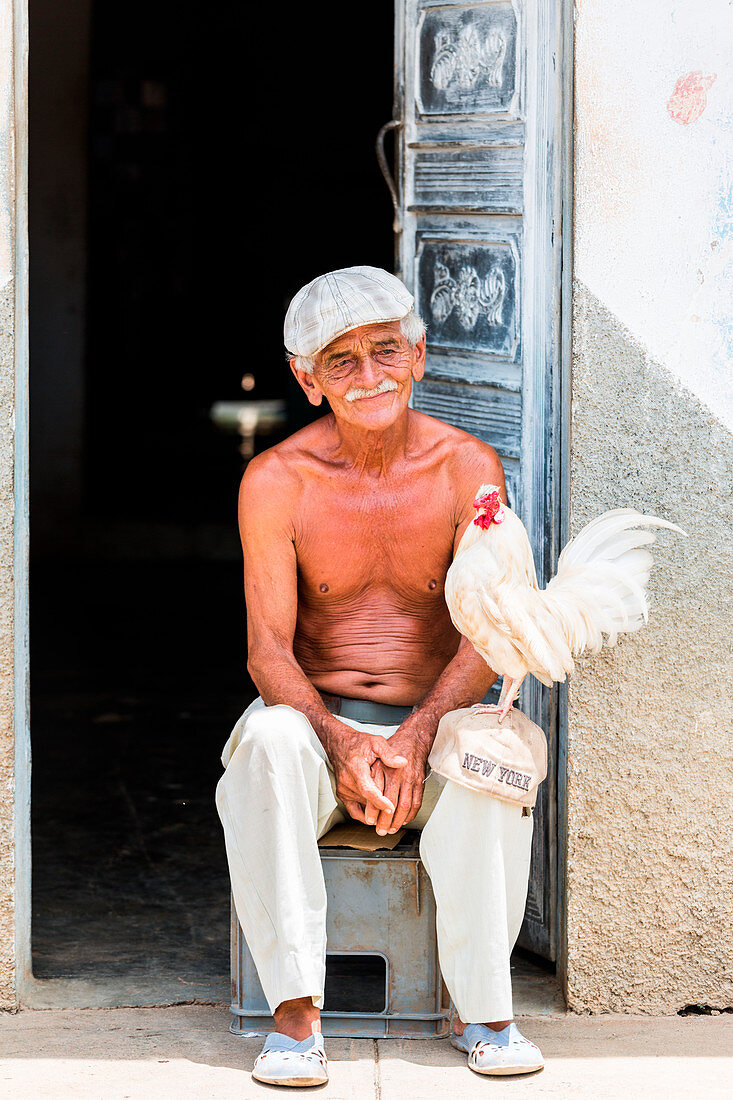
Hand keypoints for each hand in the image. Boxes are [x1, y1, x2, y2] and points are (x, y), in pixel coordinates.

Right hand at [325, 722, 407, 824]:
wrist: (340, 744)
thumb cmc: (358, 744)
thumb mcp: (376, 742)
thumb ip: (389, 753)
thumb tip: (402, 762)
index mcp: (356, 768)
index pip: (368, 789)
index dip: (379, 801)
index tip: (391, 808)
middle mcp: (348, 780)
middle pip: (367, 801)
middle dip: (382, 810)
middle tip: (397, 817)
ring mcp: (344, 789)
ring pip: (363, 807)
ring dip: (376, 812)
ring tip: (390, 813)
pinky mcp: (343, 794)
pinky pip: (354, 811)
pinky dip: (366, 815)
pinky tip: (376, 816)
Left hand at [372, 714, 435, 835]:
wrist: (413, 738)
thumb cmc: (393, 747)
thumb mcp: (375, 754)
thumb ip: (371, 772)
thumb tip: (365, 792)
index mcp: (385, 768)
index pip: (378, 794)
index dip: (374, 809)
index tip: (369, 819)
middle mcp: (398, 774)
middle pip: (392, 803)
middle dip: (386, 820)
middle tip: (380, 830)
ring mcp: (411, 779)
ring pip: (405, 806)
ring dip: (398, 820)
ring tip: (391, 829)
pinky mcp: (419, 782)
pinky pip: (416, 802)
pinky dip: (411, 814)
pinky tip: (405, 820)